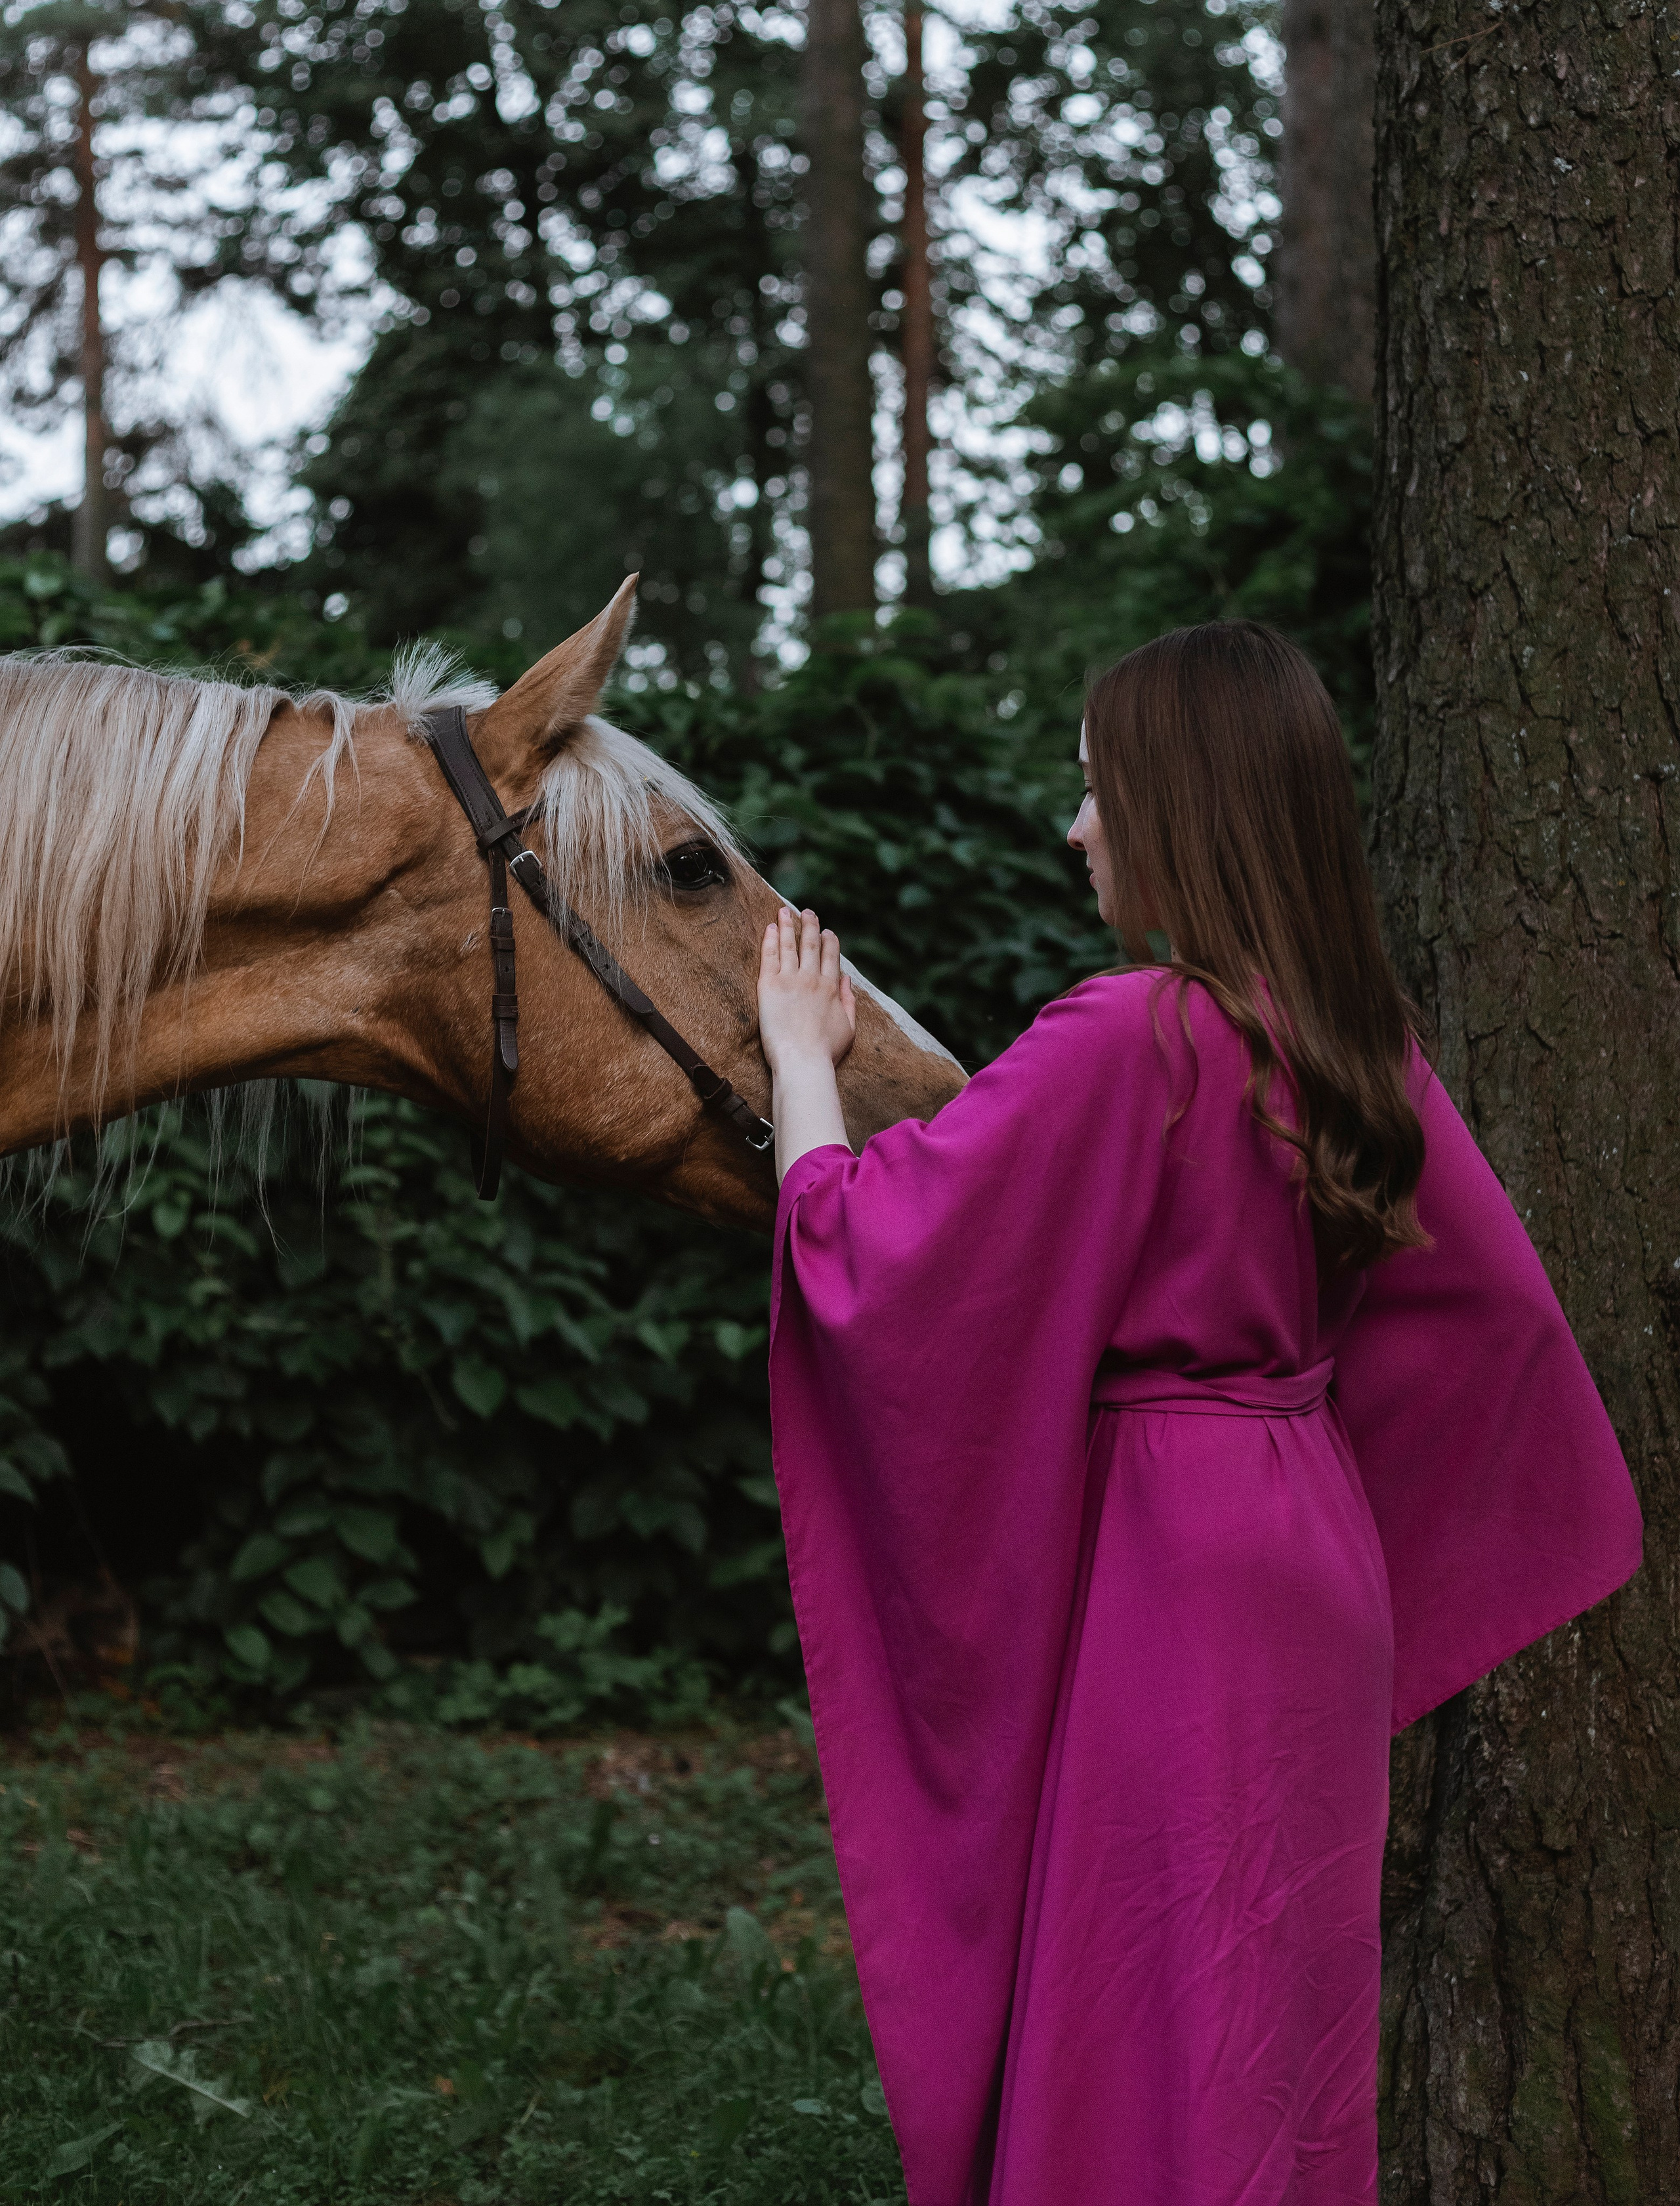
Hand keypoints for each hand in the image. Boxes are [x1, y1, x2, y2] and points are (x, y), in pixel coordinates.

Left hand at [757, 905, 855, 1077]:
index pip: (831, 957)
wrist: (803, 1061)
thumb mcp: (848, 1028)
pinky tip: (771, 927)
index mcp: (831, 988)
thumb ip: (849, 1001)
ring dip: (788, 925)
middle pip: (811, 946)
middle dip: (810, 926)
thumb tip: (847, 980)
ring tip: (785, 911)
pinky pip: (770, 956)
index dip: (830, 942)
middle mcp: (812, 979)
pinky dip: (771, 939)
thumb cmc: (825, 1052)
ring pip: (790, 946)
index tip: (828, 932)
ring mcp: (790, 980)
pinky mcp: (769, 986)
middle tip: (807, 912)